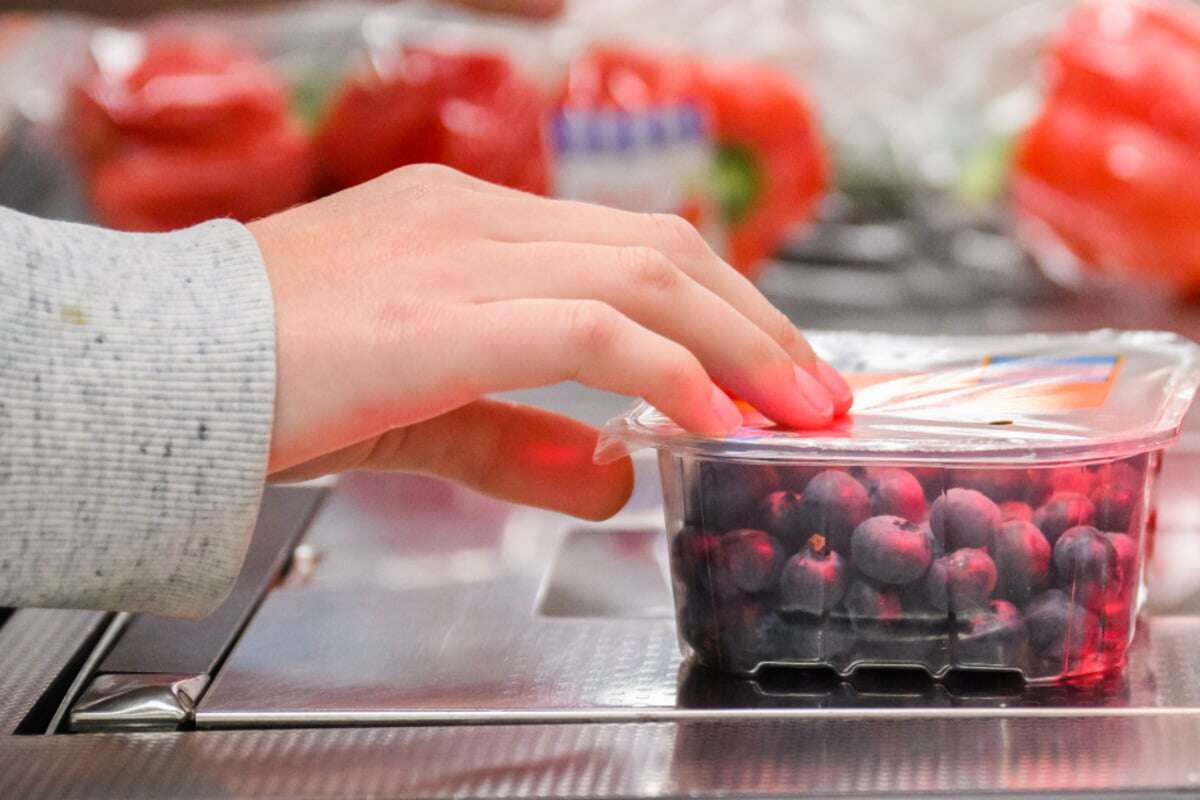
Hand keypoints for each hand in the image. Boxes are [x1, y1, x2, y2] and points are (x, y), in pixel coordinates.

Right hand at [251, 164, 851, 518]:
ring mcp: (461, 255)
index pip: (631, 244)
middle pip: (662, 248)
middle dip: (755, 323)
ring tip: (796, 409)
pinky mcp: (442, 312)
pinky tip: (712, 418)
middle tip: (816, 390)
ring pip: (645, 276)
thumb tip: (613, 474)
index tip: (769, 365)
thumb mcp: (418, 412)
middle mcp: (476, 221)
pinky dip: (667, 370)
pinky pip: (590, 327)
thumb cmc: (263, 380)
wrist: (150, 370)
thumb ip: (517, 440)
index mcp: (468, 225)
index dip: (718, 305)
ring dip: (738, 345)